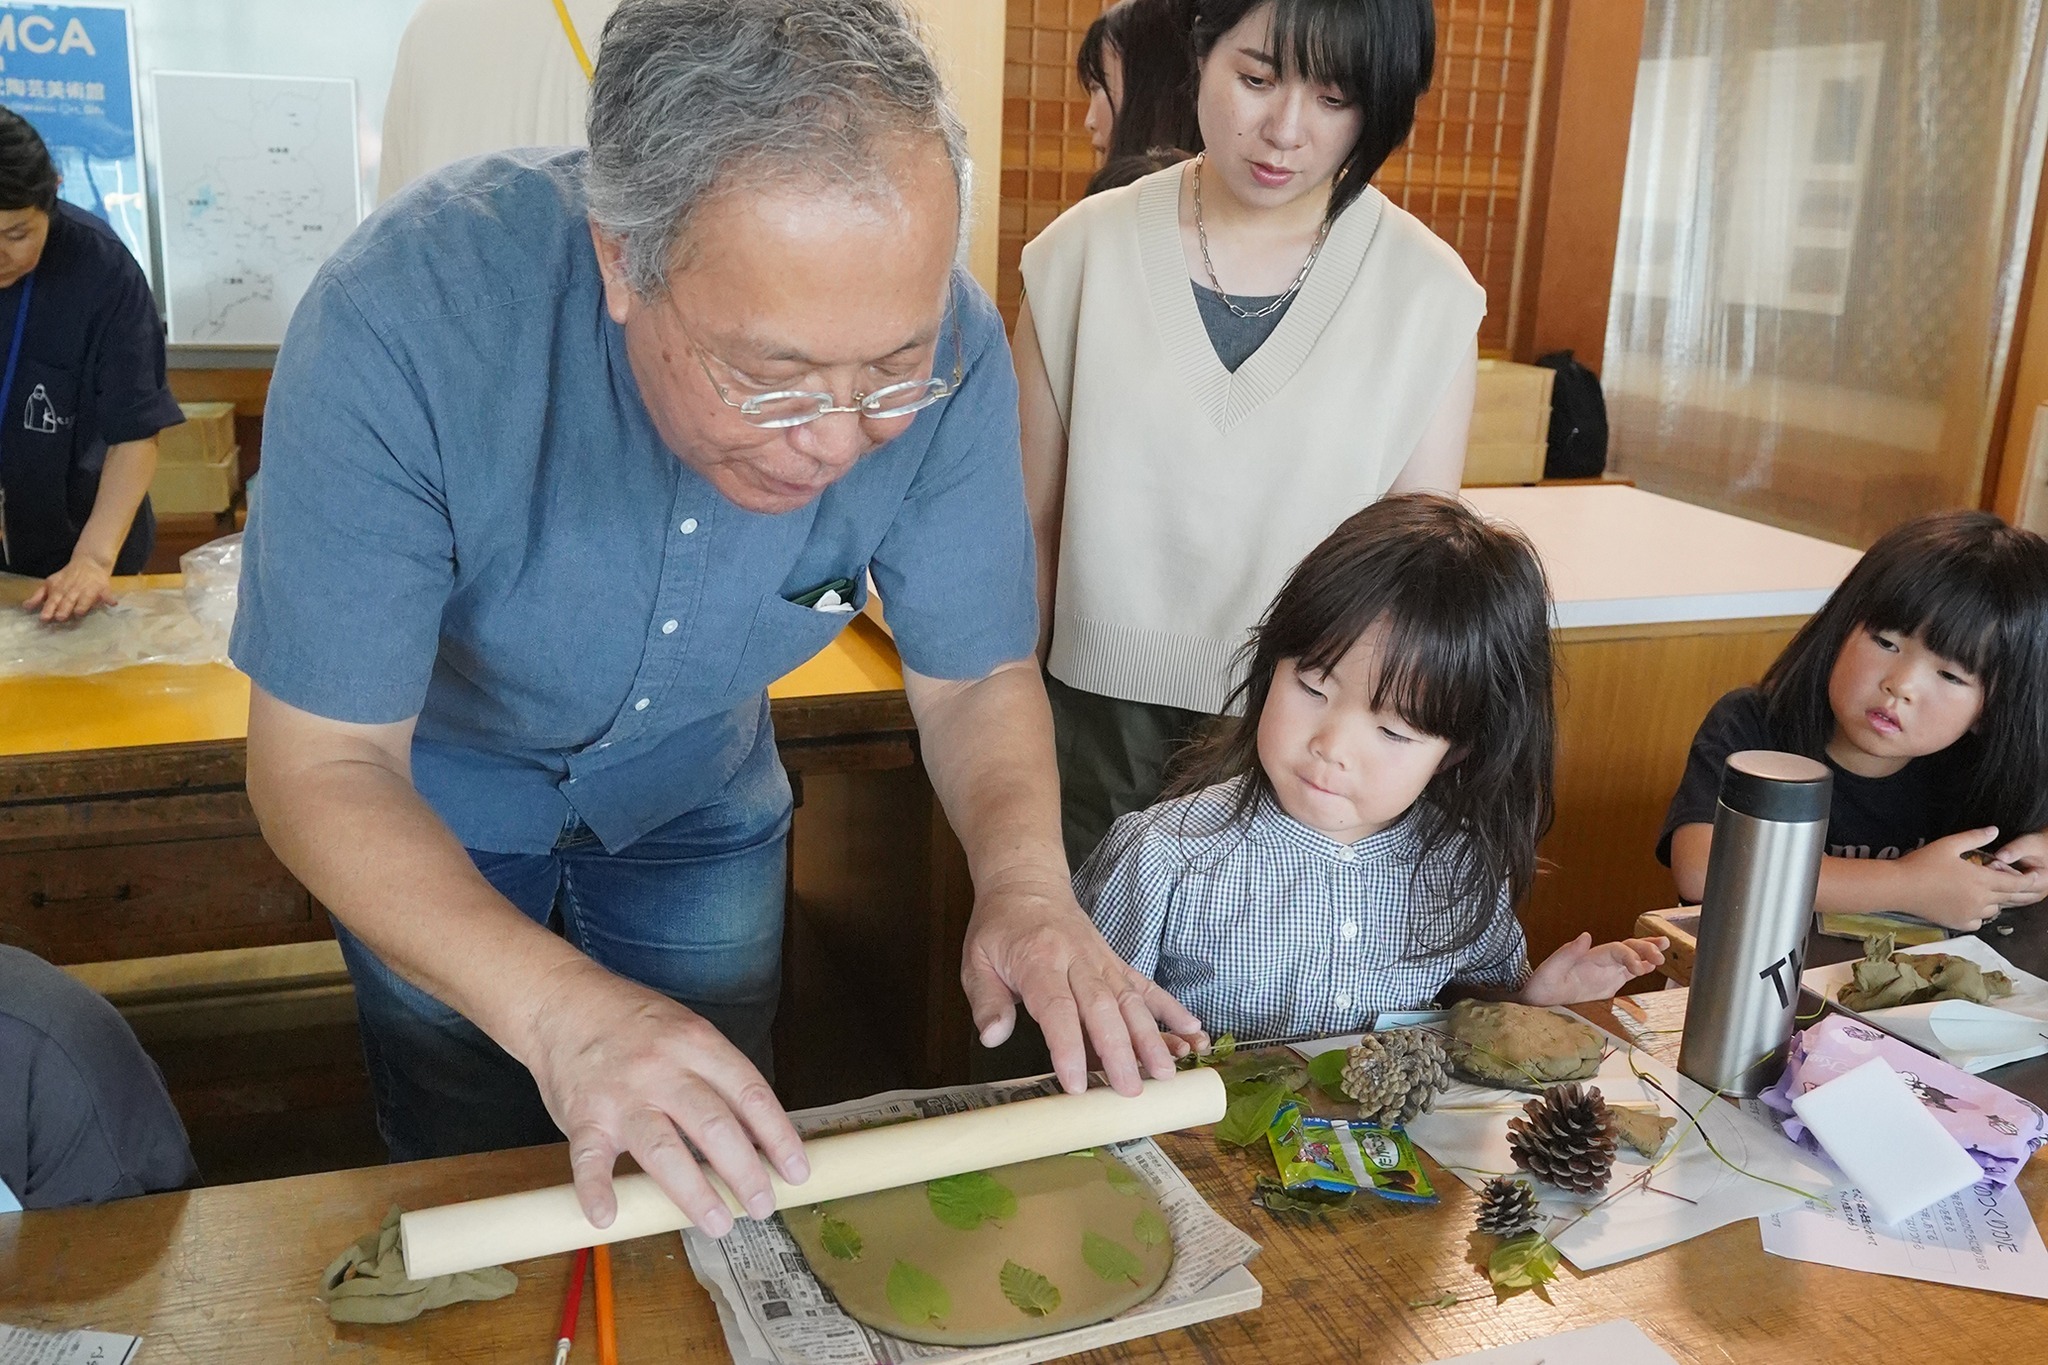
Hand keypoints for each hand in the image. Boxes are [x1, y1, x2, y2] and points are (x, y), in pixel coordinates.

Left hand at [24, 552, 116, 621]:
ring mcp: (89, 591)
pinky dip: (110, 599)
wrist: (89, 562)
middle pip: (68, 602)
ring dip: (83, 606)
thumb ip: (39, 597)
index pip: (53, 601)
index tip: (45, 618)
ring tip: (80, 612)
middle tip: (60, 617)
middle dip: (64, 610)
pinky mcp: (103, 590)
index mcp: (59, 591)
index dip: (49, 609)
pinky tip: (112, 603)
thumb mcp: (50, 584)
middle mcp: (73, 592)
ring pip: (85, 600)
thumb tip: (26, 607)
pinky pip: (107, 595)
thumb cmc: (68, 577)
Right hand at [520, 958, 808, 1235]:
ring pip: (662, 1147)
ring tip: (719, 1223)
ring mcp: (621, 1094)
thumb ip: (719, 1079)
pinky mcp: (583, 1115)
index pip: (750, 1094)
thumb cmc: (636, 1025)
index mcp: (699, 1045)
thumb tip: (758, 1137)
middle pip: (714, 1124)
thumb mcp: (688, 1033)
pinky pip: (589, 1157)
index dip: (778, 1137)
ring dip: (693, 1191)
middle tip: (763, 1206)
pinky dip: (596, 1188)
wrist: (564, 1002)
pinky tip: (608, 1216)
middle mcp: (663, 1069)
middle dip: (745, 1171)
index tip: (796, 1172)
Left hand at [960, 864, 1203, 1095]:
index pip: (1058, 1008)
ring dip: (1151, 1036)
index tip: (1077, 1085)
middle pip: (1103, 1008)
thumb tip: (993, 1037)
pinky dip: (1170, 1007)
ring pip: (1130, 999)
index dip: (1069, 1047)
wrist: (1026, 883)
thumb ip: (986, 1001)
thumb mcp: (976, 961)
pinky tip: (1191, 1029)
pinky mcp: (1115, 962)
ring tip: (1167, 1071)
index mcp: (1038, 960)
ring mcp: (1101, 960)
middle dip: (1121, 1051)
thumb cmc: (999, 928)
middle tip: (1133, 1089)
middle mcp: (1076, 960)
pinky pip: (1146, 984)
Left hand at [1519, 933, 1668, 1005]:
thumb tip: (1585, 935)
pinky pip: (1628, 973)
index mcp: (1589, 956)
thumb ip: (1567, 953)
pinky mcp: (1607, 984)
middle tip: (1661, 954)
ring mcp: (1605, 972)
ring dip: (1647, 953)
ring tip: (1663, 952)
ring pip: (1631, 958)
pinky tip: (1652, 967)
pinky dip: (1641, 968)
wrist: (1536, 1001)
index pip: (1617, 949)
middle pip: (1628, 948)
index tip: (1640, 967)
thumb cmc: (1540, 985)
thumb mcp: (1550, 969)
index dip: (1631, 955)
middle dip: (1646, 948)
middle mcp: (1600, 961)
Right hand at [1897, 827, 2047, 929]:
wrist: (1899, 887)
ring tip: (1990, 892)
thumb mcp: (1949, 844)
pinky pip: (1979, 921)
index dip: (2028, 880)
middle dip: (2019, 891)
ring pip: (1994, 909)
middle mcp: (1980, 899)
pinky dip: (1980, 913)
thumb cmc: (1923, 863)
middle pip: (2009, 897)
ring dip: (1996, 900)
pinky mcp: (1958, 923)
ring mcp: (1970, 913)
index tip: (2038, 876)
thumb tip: (1995, 830)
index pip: (2015, 882)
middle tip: (2024, 886)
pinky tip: (1972, 905)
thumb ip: (1975, 837)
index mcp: (1981, 879)